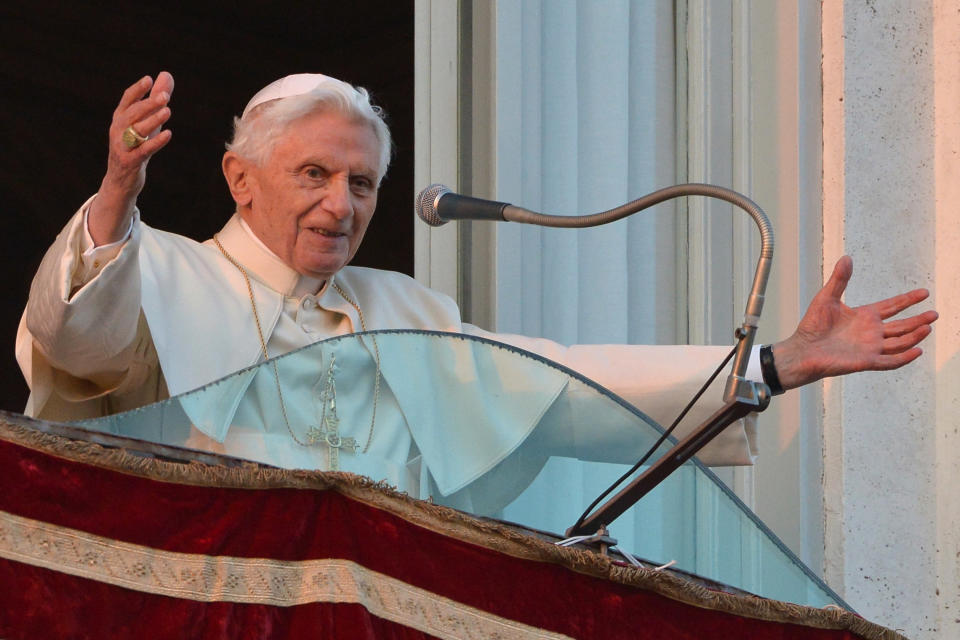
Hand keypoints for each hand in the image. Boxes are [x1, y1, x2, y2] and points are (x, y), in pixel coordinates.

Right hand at [89, 72, 174, 244]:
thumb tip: (166, 75)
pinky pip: (143, 151)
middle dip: (148, 104)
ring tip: (168, 111)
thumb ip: (156, 99)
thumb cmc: (136, 146)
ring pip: (136, 131)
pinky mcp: (130, 162)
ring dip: (152, 120)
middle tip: (165, 96)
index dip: (137, 90)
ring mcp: (122, 146)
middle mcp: (118, 130)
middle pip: (132, 114)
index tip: (149, 80)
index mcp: (120, 118)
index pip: (127, 100)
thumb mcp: (146, 121)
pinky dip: (155, 142)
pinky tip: (168, 134)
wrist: (121, 180)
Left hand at [771, 256, 937, 389]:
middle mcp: (871, 332)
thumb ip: (839, 279)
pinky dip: (904, 357)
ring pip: (899, 342)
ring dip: (914, 336)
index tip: (924, 292)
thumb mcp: (827, 298)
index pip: (892, 306)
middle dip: (918, 320)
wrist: (802, 349)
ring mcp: (870, 347)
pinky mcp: (866, 361)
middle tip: (934, 314)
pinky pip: (890, 361)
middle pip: (901, 326)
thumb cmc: (812, 326)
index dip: (908, 300)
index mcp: (864, 316)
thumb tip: (846, 258)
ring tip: (928, 327)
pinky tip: (917, 350)